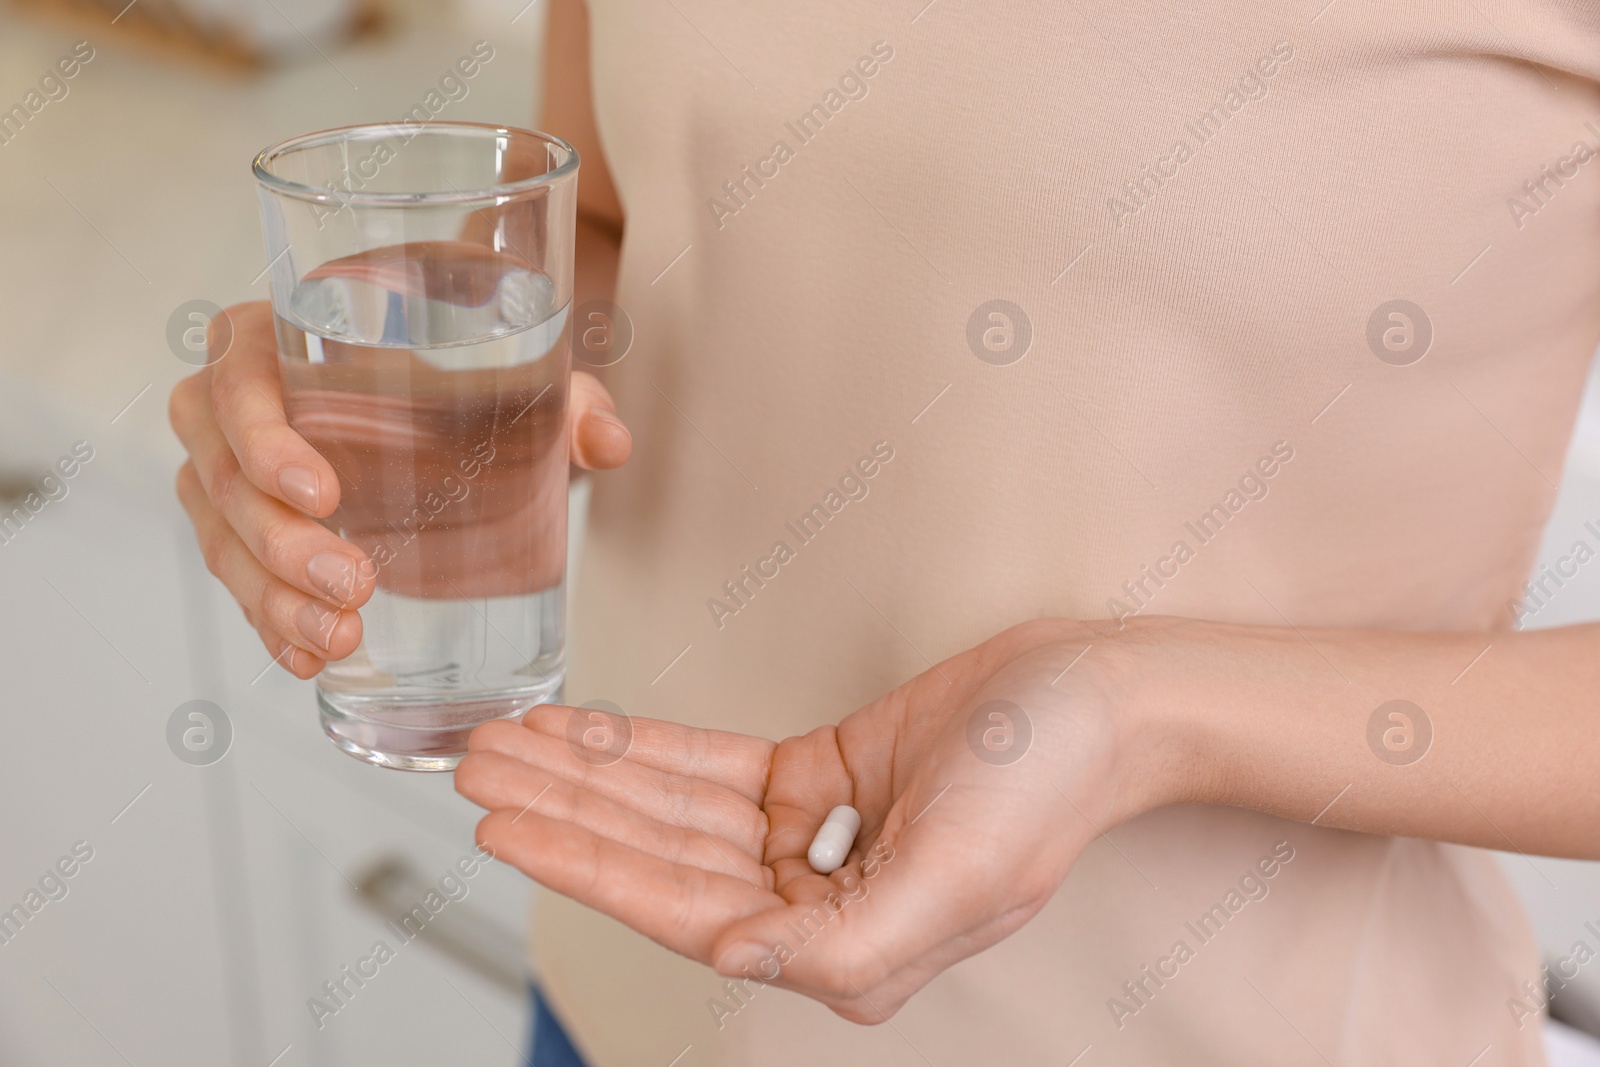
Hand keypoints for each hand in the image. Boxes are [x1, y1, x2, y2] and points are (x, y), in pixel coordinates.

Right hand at [169, 296, 630, 679]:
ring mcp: (232, 472)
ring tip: (340, 637)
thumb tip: (608, 443)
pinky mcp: (246, 530)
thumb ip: (567, 400)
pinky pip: (237, 581)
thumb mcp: (516, 368)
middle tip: (356, 585)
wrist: (443, 390)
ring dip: (274, 599)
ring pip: (223, 540)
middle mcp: (236, 402)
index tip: (326, 492)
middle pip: (221, 477)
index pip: (237, 379)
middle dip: (281, 544)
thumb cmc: (459, 363)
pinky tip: (307, 658)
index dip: (264, 439)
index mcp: (279, 336)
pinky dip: (270, 623)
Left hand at [455, 619, 1169, 1021]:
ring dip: (587, 774)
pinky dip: (641, 749)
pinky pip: (706, 769)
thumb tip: (734, 958)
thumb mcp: (959, 875)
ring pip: (669, 809)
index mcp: (844, 950)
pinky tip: (583, 730)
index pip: (682, 908)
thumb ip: (844, 943)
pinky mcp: (812, 779)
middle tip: (476, 767)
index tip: (504, 824)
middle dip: (564, 810)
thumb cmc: (1050, 785)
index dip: (585, 866)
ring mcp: (808, 840)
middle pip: (657, 854)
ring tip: (504, 740)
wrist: (1100, 698)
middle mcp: (815, 905)